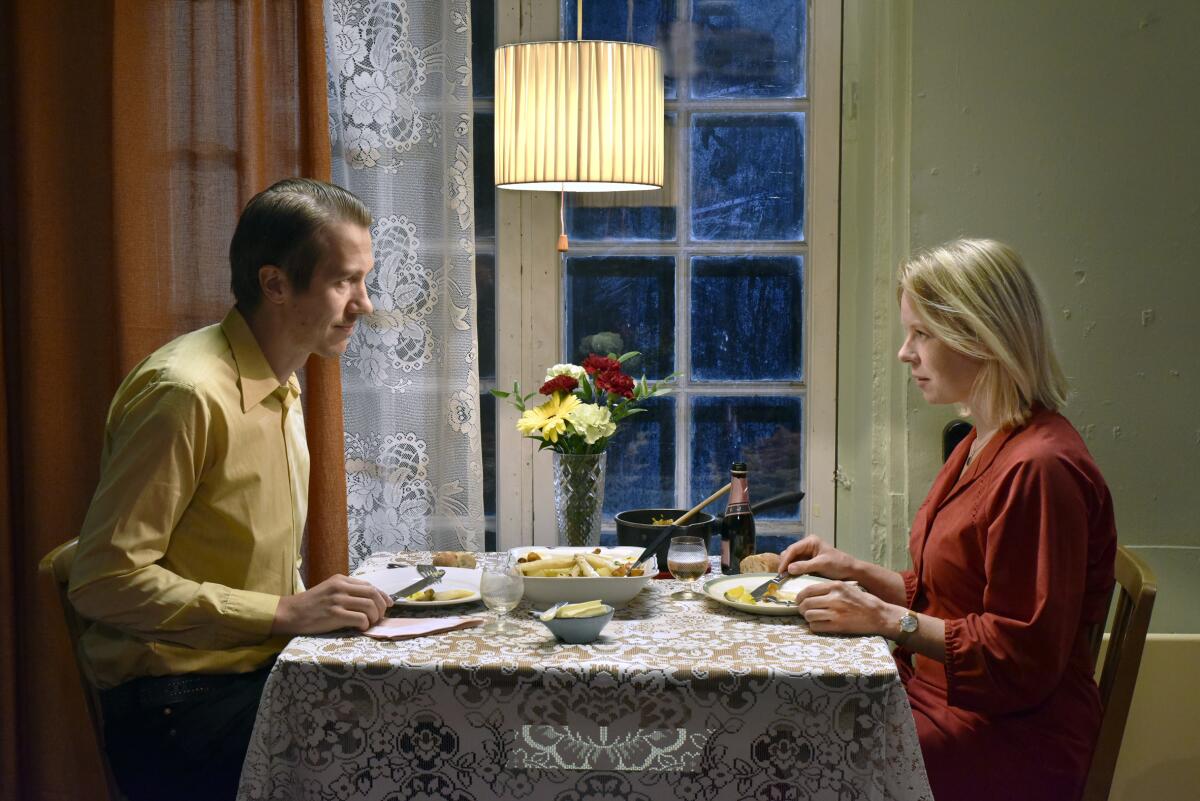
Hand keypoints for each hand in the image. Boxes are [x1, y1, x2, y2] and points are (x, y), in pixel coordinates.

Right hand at [272, 574, 391, 634]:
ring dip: (374, 617)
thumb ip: (346, 591)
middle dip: (382, 607)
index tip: (389, 604)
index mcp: (341, 579)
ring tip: (369, 623)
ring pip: (370, 606)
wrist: (290, 613)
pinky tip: (360, 628)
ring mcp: (337, 600)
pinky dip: (364, 624)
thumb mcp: (329, 590)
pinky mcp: (334, 614)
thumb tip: (369, 600)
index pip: (370, 585)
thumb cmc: (310, 605)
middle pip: (373, 594)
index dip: (383, 595)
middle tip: (380, 617)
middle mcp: (340, 587)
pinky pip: (360, 618)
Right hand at [778, 535, 859, 580]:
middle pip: (790, 553)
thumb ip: (805, 566)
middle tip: (782, 576)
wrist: (850, 571)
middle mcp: (807, 545)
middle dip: (785, 563)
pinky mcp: (808, 561)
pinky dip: (793, 570)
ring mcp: (807, 553)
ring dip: (788, 567)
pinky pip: (797, 564)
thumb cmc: (839, 565)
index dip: (785, 560)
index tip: (780, 571)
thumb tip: (789, 569)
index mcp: (811, 542)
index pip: (793, 549)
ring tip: (786, 577)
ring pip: (792, 559)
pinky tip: (792, 577)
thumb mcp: (822, 564)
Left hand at [794, 581, 893, 635]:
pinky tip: (820, 625)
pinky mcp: (838, 626)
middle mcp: (834, 598)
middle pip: (806, 604)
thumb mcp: (847, 587)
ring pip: (809, 615)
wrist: (879, 615)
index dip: (800, 597)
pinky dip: (815, 626)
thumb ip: (829, 588)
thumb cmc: (863, 600)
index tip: (799, 600)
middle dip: (802, 608)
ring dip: (808, 618)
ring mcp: (835, 613)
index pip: (808, 590)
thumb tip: (809, 593)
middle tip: (804, 611)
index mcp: (835, 586)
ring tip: (812, 618)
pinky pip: (816, 627)